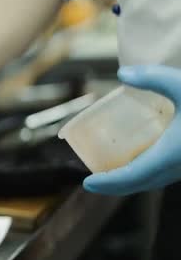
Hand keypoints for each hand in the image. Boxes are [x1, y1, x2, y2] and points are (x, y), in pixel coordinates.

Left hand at [84, 65, 180, 194]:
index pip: (133, 176)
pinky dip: (148, 175)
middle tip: (94, 182)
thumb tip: (121, 73)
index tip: (88, 184)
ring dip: (132, 182)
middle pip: (141, 184)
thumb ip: (152, 77)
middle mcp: (180, 166)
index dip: (109, 183)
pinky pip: (167, 175)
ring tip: (111, 173)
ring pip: (155, 181)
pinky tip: (141, 163)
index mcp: (174, 153)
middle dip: (115, 187)